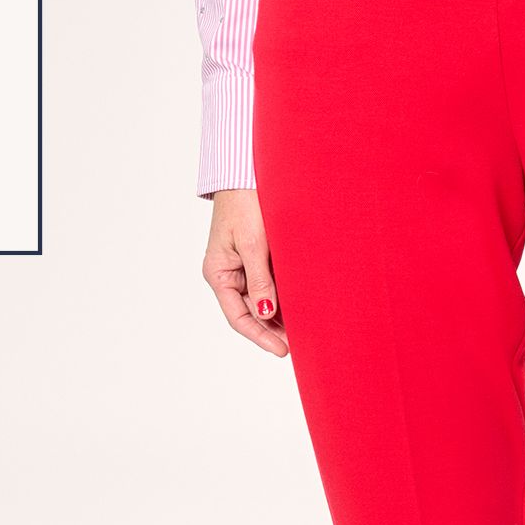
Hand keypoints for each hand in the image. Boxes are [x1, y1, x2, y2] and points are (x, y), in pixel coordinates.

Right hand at [202, 187, 287, 356]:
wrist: (247, 174)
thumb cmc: (244, 204)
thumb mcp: (252, 244)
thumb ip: (260, 280)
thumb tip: (266, 313)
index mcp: (218, 273)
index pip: (239, 317)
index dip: (260, 336)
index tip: (282, 350)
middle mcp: (229, 275)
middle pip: (252, 312)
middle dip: (275, 329)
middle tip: (302, 344)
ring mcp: (244, 267)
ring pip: (264, 301)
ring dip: (282, 315)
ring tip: (306, 330)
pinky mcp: (259, 258)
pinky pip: (271, 284)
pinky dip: (285, 296)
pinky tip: (304, 306)